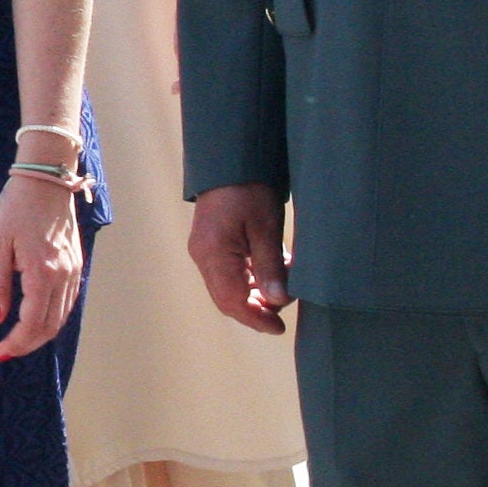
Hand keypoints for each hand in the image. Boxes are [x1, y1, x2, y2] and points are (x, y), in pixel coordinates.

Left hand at [0, 172, 84, 361]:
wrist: (46, 180)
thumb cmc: (16, 208)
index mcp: (42, 273)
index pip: (33, 323)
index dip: (18, 343)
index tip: (0, 352)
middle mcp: (63, 276)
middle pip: (51, 326)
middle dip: (29, 344)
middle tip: (7, 351)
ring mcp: (73, 270)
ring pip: (62, 316)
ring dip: (42, 334)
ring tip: (20, 339)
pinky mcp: (76, 264)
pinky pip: (69, 301)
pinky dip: (54, 317)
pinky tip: (38, 318)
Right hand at [188, 184, 291, 335]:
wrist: (229, 157)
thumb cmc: (248, 187)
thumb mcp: (266, 226)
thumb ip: (270, 266)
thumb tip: (278, 301)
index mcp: (213, 253)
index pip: (232, 301)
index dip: (256, 319)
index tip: (279, 328)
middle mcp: (203, 256)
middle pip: (227, 299)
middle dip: (256, 310)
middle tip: (284, 311)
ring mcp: (204, 251)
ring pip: (229, 288)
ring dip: (256, 294)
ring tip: (283, 285)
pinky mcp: (211, 245)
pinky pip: (229, 273)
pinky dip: (251, 279)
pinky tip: (272, 271)